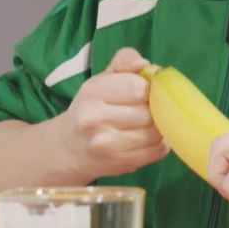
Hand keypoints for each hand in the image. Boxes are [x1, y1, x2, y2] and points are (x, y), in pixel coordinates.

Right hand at [56, 47, 168, 179]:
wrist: (69, 148)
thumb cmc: (91, 107)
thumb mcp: (102, 79)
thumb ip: (124, 63)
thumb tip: (146, 64)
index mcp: (91, 92)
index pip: (137, 88)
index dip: (148, 87)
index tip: (143, 90)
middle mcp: (94, 120)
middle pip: (149, 112)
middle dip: (154, 108)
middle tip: (146, 108)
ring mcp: (107, 146)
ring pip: (156, 132)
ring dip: (158, 127)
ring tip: (146, 123)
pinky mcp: (120, 164)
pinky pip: (158, 150)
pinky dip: (159, 143)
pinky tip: (146, 139)